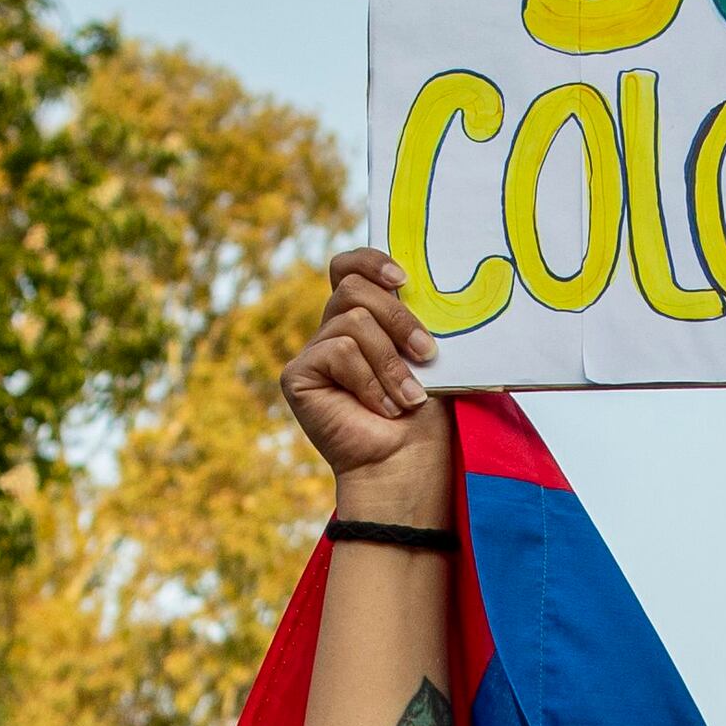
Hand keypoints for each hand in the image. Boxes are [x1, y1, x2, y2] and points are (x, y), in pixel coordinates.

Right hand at [282, 250, 450, 507]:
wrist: (408, 464)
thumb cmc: (424, 416)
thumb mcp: (426, 356)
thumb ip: (413, 316)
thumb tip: (415, 282)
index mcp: (363, 319)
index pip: (349, 268)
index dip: (370, 262)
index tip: (404, 280)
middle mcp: (332, 331)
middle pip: (353, 288)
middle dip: (399, 319)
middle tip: (427, 355)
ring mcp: (313, 352)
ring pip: (353, 322)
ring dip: (390, 363)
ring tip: (407, 398)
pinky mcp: (297, 375)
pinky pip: (338, 351)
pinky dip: (369, 381)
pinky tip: (380, 409)